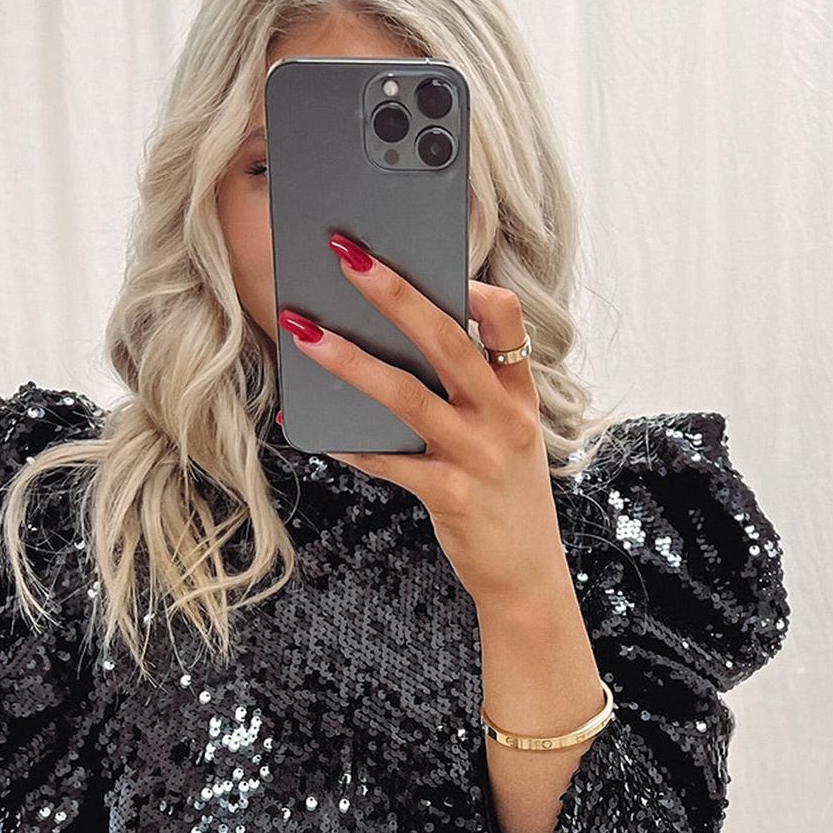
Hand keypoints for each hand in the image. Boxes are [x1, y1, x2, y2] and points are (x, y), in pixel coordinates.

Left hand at [277, 237, 570, 614]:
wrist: (527, 577)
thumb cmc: (502, 498)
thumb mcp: (503, 438)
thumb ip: (467, 395)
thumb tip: (391, 348)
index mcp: (519, 396)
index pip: (508, 320)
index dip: (471, 286)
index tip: (434, 263)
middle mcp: (503, 419)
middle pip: (447, 340)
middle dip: (395, 293)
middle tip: (346, 255)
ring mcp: (478, 457)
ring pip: (408, 396)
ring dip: (351, 361)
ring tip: (305, 333)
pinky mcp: (452, 496)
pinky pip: (390, 461)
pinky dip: (350, 444)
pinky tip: (315, 430)